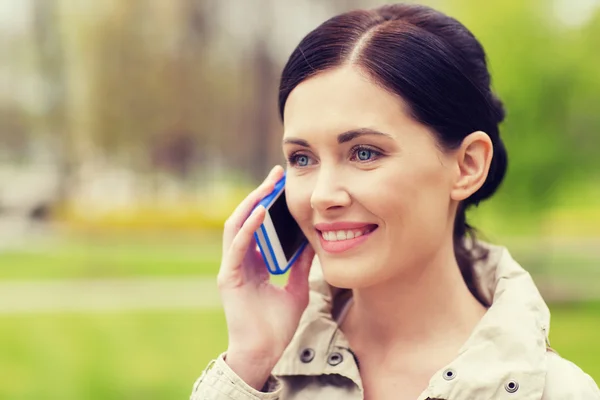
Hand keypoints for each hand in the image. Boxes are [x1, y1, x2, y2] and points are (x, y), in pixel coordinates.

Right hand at [217, 165, 314, 388]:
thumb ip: (300, 267)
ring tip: (268, 185)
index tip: (283, 185)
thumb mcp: (296, 289)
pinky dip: (249, 227)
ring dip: (252, 203)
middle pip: (246, 219)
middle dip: (260, 194)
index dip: (268, 203)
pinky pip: (237, 246)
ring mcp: (231, 267)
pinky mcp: (228, 277)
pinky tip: (261, 212)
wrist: (264, 352)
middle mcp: (239, 261)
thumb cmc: (277, 325)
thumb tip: (313, 244)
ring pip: (237, 225)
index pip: (258, 225)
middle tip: (277, 174)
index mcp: (252, 263)